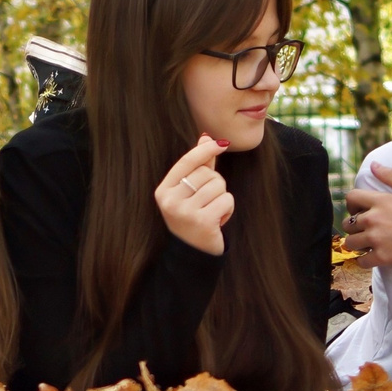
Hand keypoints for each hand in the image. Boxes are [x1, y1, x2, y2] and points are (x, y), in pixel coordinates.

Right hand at [154, 134, 234, 255]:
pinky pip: (226, 200)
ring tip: (212, 211)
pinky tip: (218, 220)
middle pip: (207, 173)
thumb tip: (205, 137)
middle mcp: (171, 200)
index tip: (222, 144)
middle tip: (208, 201)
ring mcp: (185, 212)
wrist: (192, 252)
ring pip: (218, 186)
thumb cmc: (192, 217)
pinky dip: (228, 208)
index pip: (188, 161)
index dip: (206, 150)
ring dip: (222, 197)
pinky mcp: (202, 221)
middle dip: (215, 184)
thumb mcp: (189, 191)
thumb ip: (197, 165)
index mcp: (164, 190)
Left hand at [343, 166, 391, 271]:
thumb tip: (374, 165)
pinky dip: (364, 260)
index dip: (353, 204)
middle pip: (348, 223)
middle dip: (354, 225)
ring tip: (368, 243)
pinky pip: (361, 261)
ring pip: (351, 242)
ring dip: (357, 243)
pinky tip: (372, 257)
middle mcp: (374, 220)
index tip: (359, 210)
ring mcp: (377, 240)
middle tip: (366, 229)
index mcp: (382, 202)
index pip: (352, 197)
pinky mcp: (382, 258)